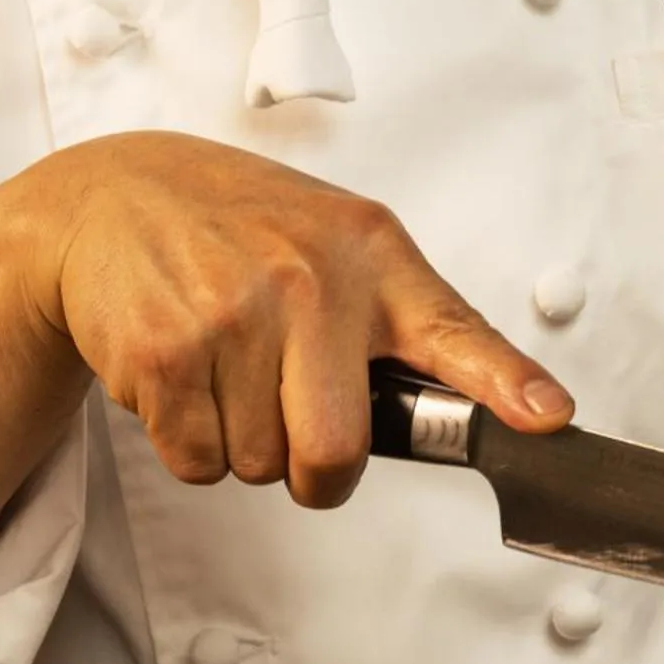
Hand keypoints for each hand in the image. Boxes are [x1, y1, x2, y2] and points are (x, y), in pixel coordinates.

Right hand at [24, 130, 571, 505]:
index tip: (548, 419)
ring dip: (243, 446)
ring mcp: (231, 315)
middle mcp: (308, 281)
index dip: (508, 384)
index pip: (456, 331)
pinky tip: (185, 372)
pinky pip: (196, 461)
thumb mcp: (347, 245)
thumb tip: (526, 409)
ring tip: (229, 369)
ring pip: (258, 465)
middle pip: (336, 452)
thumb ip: (422, 326)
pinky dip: (189, 441)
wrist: (115, 193)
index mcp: (372, 255)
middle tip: (294, 422)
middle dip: (316, 470)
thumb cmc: (248, 230)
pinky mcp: (161, 350)